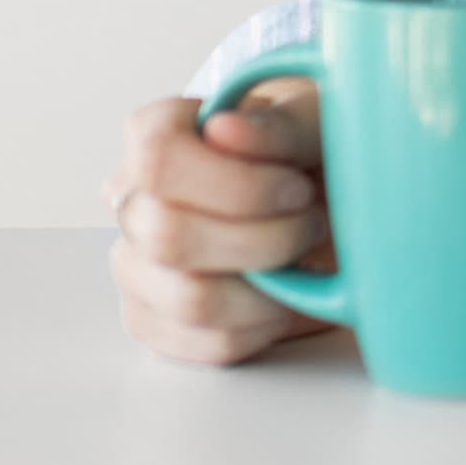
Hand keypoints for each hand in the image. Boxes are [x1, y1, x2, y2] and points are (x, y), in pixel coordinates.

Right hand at [104, 79, 340, 366]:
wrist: (332, 198)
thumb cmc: (316, 149)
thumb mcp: (320, 119)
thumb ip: (281, 122)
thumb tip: (226, 129)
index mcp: (158, 135)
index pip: (158, 160)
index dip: (238, 183)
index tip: (296, 188)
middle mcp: (133, 202)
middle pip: (168, 236)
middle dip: (264, 239)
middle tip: (309, 222)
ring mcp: (137, 267)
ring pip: (189, 299)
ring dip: (270, 285)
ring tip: (299, 256)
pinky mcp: (160, 323)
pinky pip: (208, 344)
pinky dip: (267, 324)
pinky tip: (286, 293)